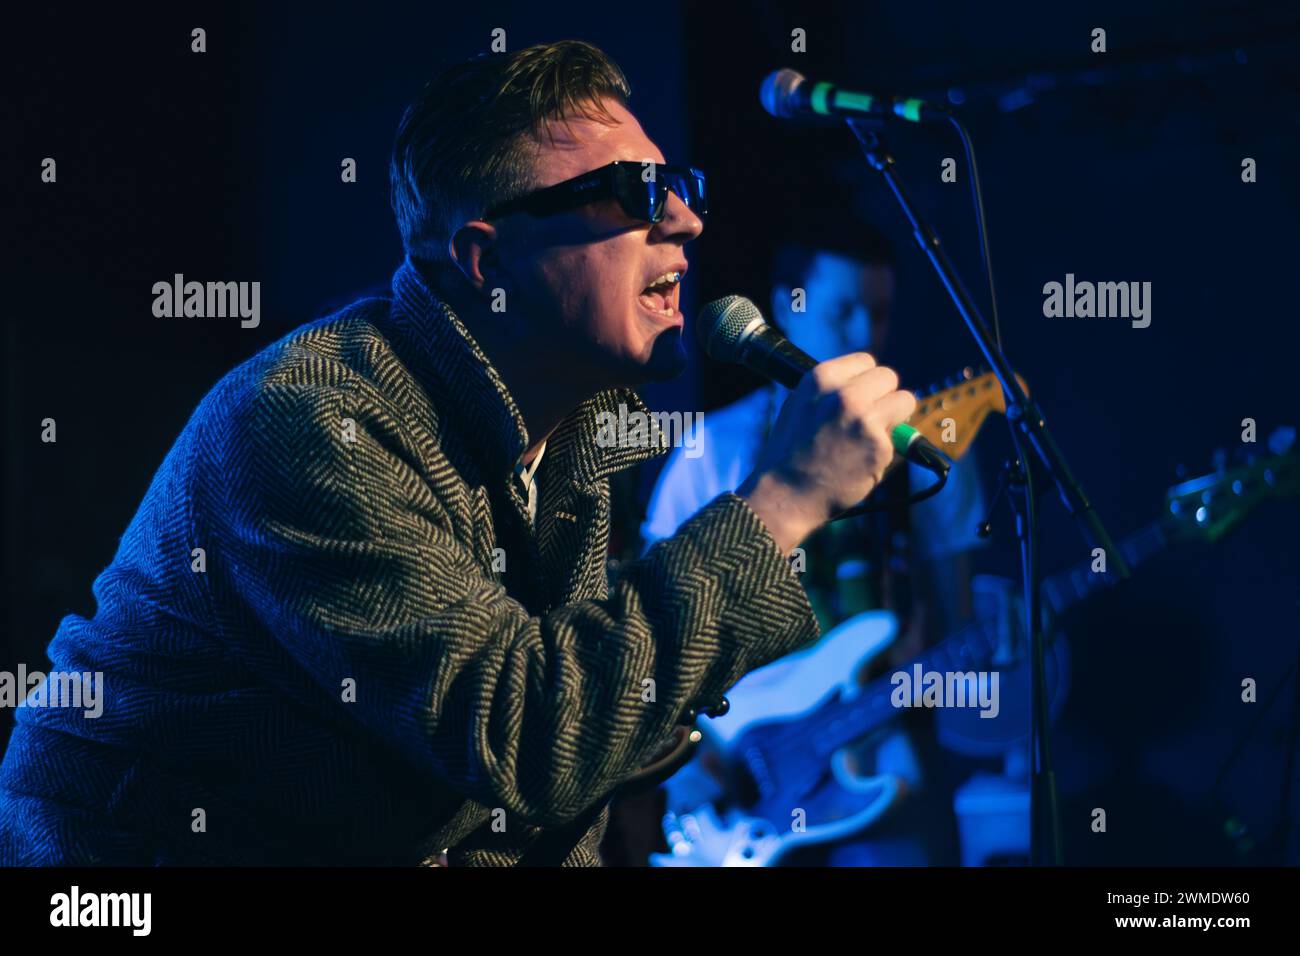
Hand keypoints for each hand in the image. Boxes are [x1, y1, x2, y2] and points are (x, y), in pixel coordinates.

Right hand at [738, 352, 915, 551]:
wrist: (785, 495)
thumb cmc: (790, 453)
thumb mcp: (799, 406)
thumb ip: (830, 391)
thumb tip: (865, 384)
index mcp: (821, 378)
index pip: (866, 362)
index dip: (866, 381)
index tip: (862, 397)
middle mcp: (844, 394)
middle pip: (889, 377)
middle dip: (884, 396)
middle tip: (872, 418)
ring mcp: (865, 419)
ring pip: (905, 401)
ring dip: (895, 417)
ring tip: (872, 437)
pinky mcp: (880, 446)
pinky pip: (900, 437)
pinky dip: (887, 448)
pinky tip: (863, 460)